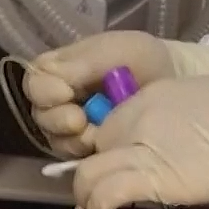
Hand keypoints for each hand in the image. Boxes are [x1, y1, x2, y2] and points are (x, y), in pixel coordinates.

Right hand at [24, 32, 208, 157]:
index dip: (44, 90)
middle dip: (57, 119)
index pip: (34, 82)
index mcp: (60, 70)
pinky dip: (86, 154)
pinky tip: (102, 145)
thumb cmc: (142, 60)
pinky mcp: (90, 149)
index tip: (65, 91)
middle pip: (40, 115)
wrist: (174, 81)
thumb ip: (83, 63)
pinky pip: (76, 158)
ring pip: (55, 140)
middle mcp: (60, 100)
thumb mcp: (114, 50)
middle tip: (80, 119)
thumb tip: (55, 81)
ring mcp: (73, 127)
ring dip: (72, 139)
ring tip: (94, 132)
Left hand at [71, 74, 208, 208]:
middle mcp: (139, 115)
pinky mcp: (154, 175)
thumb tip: (175, 144)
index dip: (111, 152)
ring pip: (88, 172)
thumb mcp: (206, 104)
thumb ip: (178, 121)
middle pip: (96, 148)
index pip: (110, 125)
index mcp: (153, 94)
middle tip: (109, 195)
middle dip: (97, 172)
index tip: (119, 170)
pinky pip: (105, 192)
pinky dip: (100, 206)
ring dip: (90, 193)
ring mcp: (143, 144)